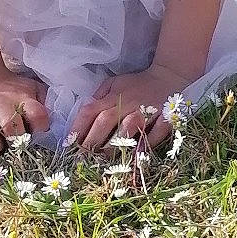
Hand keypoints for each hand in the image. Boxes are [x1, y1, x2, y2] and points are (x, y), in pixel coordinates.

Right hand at [0, 65, 49, 156]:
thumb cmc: (9, 88)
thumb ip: (44, 104)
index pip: (37, 115)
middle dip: (14, 142)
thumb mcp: (31, 88)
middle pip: (10, 126)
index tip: (37, 133)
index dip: (40, 128)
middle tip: (13, 148)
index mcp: (21, 96)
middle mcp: (0, 101)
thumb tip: (56, 126)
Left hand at [66, 62, 194, 155]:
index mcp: (113, 96)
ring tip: (104, 160)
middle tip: (81, 159)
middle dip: (92, 140)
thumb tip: (85, 114)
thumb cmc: (137, 84)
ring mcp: (147, 111)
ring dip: (115, 143)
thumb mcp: (114, 83)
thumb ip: (99, 97)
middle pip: (105, 121)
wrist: (168, 77)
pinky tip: (136, 155)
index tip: (68, 144)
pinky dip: (146, 143)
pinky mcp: (164, 118)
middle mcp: (128, 104)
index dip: (78, 127)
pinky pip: (156, 132)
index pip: (90, 111)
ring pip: (128, 128)